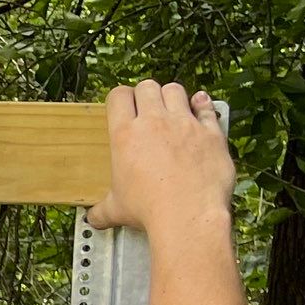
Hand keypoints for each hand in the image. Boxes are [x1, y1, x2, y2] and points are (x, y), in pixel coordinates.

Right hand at [90, 81, 232, 235]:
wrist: (187, 215)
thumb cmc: (150, 209)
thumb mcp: (117, 208)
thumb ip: (102, 209)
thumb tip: (93, 218)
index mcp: (125, 135)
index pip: (118, 95)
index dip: (120, 98)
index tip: (124, 107)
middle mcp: (154, 122)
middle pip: (147, 86)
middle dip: (146, 94)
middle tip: (148, 108)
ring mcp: (185, 124)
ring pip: (176, 90)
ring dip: (173, 96)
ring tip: (173, 109)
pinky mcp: (210, 132)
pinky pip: (207, 107)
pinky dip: (203, 106)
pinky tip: (201, 108)